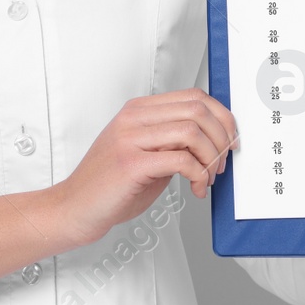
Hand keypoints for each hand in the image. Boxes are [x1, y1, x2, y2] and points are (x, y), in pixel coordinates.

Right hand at [51, 88, 237, 247]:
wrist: (74, 208)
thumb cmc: (110, 185)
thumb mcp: (146, 154)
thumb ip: (172, 141)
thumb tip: (213, 141)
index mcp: (138, 110)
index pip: (193, 97)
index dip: (221, 118)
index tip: (229, 140)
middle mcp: (133, 118)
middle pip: (197, 110)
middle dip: (221, 138)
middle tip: (222, 163)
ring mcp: (130, 138)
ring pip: (192, 131)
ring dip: (211, 158)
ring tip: (208, 178)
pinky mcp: (131, 163)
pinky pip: (181, 160)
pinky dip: (199, 175)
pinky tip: (196, 188)